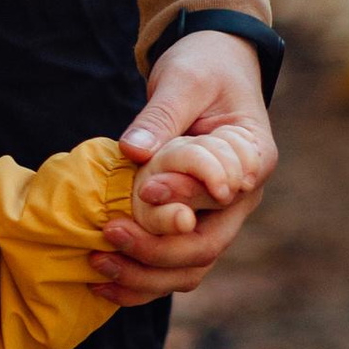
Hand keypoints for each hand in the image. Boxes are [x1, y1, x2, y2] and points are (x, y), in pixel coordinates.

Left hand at [92, 30, 278, 304]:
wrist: (211, 67)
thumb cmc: (203, 68)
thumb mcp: (184, 80)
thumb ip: (162, 115)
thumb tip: (134, 151)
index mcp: (252, 161)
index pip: (219, 199)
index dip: (182, 203)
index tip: (144, 191)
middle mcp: (241, 199)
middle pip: (205, 248)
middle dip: (154, 251)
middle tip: (108, 234)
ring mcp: (217, 217)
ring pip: (189, 269)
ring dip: (144, 276)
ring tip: (97, 265)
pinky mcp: (191, 224)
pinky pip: (172, 267)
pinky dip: (140, 280)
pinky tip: (102, 281)